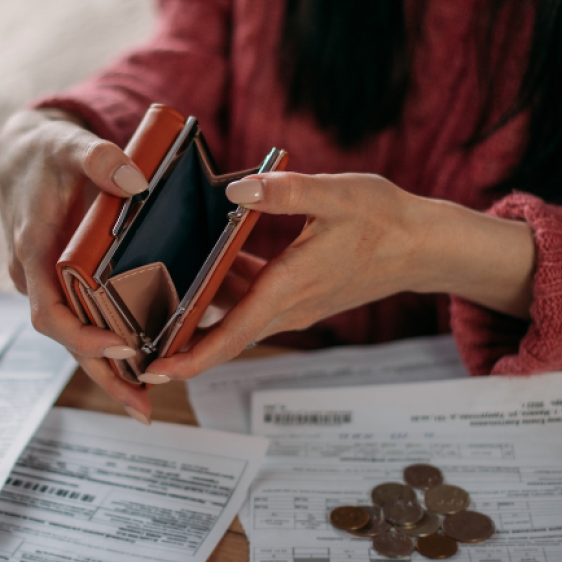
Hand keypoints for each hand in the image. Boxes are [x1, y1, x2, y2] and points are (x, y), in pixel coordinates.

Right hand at [0, 109, 152, 421]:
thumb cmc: (44, 152)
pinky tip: (141, 359)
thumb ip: (97, 157)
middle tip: (142, 407)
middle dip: (104, 374)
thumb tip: (136, 182)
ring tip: (145, 402)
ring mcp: (50, 282)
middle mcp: (37, 276)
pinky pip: (86, 317)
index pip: (49, 310)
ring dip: (109, 368)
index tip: (122, 346)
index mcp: (32, 250)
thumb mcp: (67, 144)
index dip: (81, 335)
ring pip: (77, 335)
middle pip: (67, 338)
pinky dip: (110, 342)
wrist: (23, 154)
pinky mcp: (65, 280)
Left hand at [143, 171, 534, 381]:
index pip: (232, 334)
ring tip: (155, 306)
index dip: (191, 357)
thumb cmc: (386, 220)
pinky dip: (226, 295)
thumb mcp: (338, 195)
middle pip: (225, 339)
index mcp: (290, 287)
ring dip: (200, 320)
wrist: (424, 246)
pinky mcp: (300, 296)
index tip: (155, 370)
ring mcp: (295, 305)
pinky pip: (253, 303)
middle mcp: (289, 306)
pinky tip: (207, 266)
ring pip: (236, 320)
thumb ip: (285, 193)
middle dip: (182, 349)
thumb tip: (234, 190)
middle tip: (136, 350)